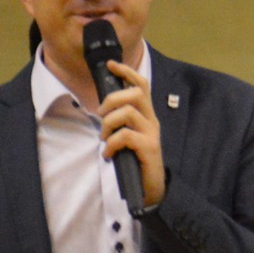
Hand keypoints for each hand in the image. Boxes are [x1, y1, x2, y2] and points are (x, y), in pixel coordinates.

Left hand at [97, 58, 164, 206]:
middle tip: (101, 115)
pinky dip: (111, 144)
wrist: (150, 187)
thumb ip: (120, 122)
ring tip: (103, 137)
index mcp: (146, 115)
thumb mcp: (127, 136)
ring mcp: (152, 134)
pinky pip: (125, 136)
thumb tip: (101, 109)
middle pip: (135, 94)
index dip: (127, 72)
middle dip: (112, 100)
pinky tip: (108, 154)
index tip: (111, 65)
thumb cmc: (135, 160)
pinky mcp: (149, 148)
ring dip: (109, 123)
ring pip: (128, 112)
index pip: (142, 85)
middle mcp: (152, 121)